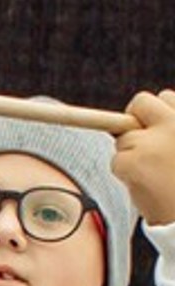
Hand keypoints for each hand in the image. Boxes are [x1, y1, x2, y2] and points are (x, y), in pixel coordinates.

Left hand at [115, 90, 174, 231]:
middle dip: (135, 122)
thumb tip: (136, 120)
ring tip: (155, 177)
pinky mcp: (133, 162)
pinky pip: (116, 160)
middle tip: (144, 150)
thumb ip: (170, 132)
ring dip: (132, 155)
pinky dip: (125, 175)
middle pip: (139, 104)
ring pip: (124, 138)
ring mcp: (152, 142)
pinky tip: (146, 187)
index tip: (160, 135)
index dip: (158, 118)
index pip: (165, 98)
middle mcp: (174, 124)